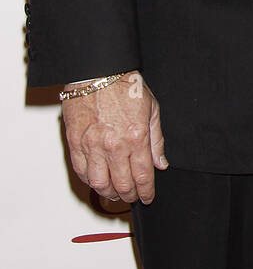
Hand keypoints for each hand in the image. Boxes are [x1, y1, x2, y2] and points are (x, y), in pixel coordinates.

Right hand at [62, 72, 166, 204]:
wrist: (98, 72)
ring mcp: (92, 146)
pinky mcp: (75, 143)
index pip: (142, 176)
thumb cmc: (124, 85)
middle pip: (121, 185)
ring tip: (115, 192)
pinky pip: (81, 171)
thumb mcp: (152, 109)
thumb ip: (156, 140)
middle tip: (133, 197)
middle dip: (129, 196)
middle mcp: (113, 145)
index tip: (147, 196)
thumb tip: (160, 164)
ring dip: (109, 193)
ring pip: (99, 184)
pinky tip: (98, 180)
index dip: (146, 192)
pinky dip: (90, 181)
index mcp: (135, 137)